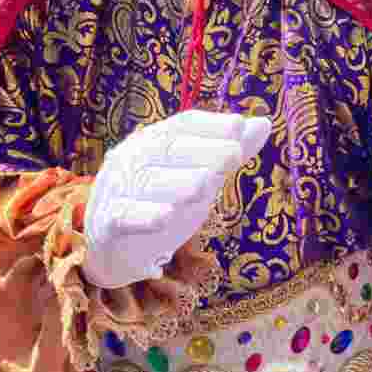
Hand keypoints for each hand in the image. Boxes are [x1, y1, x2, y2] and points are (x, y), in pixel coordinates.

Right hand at [82, 111, 271, 288]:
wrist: (111, 247)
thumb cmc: (160, 203)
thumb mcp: (197, 176)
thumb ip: (226, 152)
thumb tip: (264, 123)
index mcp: (153, 142)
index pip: (182, 125)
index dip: (210, 125)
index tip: (239, 125)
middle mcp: (132, 160)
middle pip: (166, 148)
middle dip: (202, 150)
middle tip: (234, 154)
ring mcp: (116, 190)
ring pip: (147, 181)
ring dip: (179, 181)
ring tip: (208, 184)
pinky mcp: (107, 224)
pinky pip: (124, 216)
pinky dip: (145, 216)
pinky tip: (166, 217)